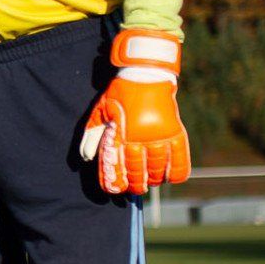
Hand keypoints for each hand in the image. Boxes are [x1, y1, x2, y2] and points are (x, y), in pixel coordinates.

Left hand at [79, 28, 190, 194]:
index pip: (117, 165)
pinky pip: (179, 157)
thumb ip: (92, 135)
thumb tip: (85, 158)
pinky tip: (172, 178)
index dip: (116, 180)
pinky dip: (177, 171)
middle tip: (136, 189)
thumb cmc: (119, 93)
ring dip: (155, 179)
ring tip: (152, 183)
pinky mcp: (175, 130)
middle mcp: (140, 137)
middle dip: (136, 184)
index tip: (116, 190)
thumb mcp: (101, 111)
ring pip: (158, 167)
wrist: (144, 74)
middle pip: (138, 170)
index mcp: (120, 133)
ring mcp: (159, 135)